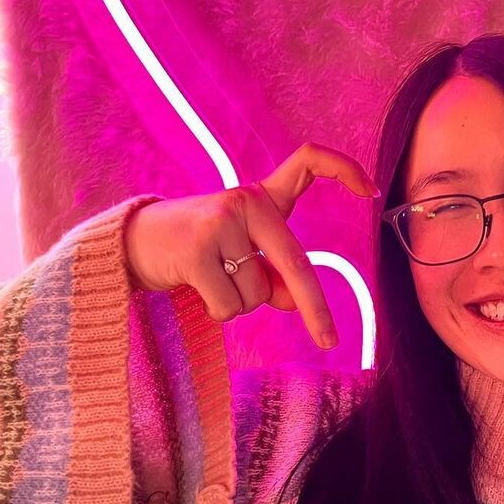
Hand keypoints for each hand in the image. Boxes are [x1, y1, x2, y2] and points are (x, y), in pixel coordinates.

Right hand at [122, 142, 380, 348]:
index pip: (308, 162)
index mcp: (262, 196)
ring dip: (239, 302)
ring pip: (257, 294)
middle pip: (295, 263)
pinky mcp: (198, 250)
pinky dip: (219, 311)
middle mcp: (245, 200)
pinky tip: (198, 288)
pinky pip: (230, 305)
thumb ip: (275, 276)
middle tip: (330, 341)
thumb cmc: (199, 250)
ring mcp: (221, 222)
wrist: (132, 244)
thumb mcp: (243, 257)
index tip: (371, 192)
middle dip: (315, 309)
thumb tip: (296, 302)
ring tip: (211, 279)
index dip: (343, 169)